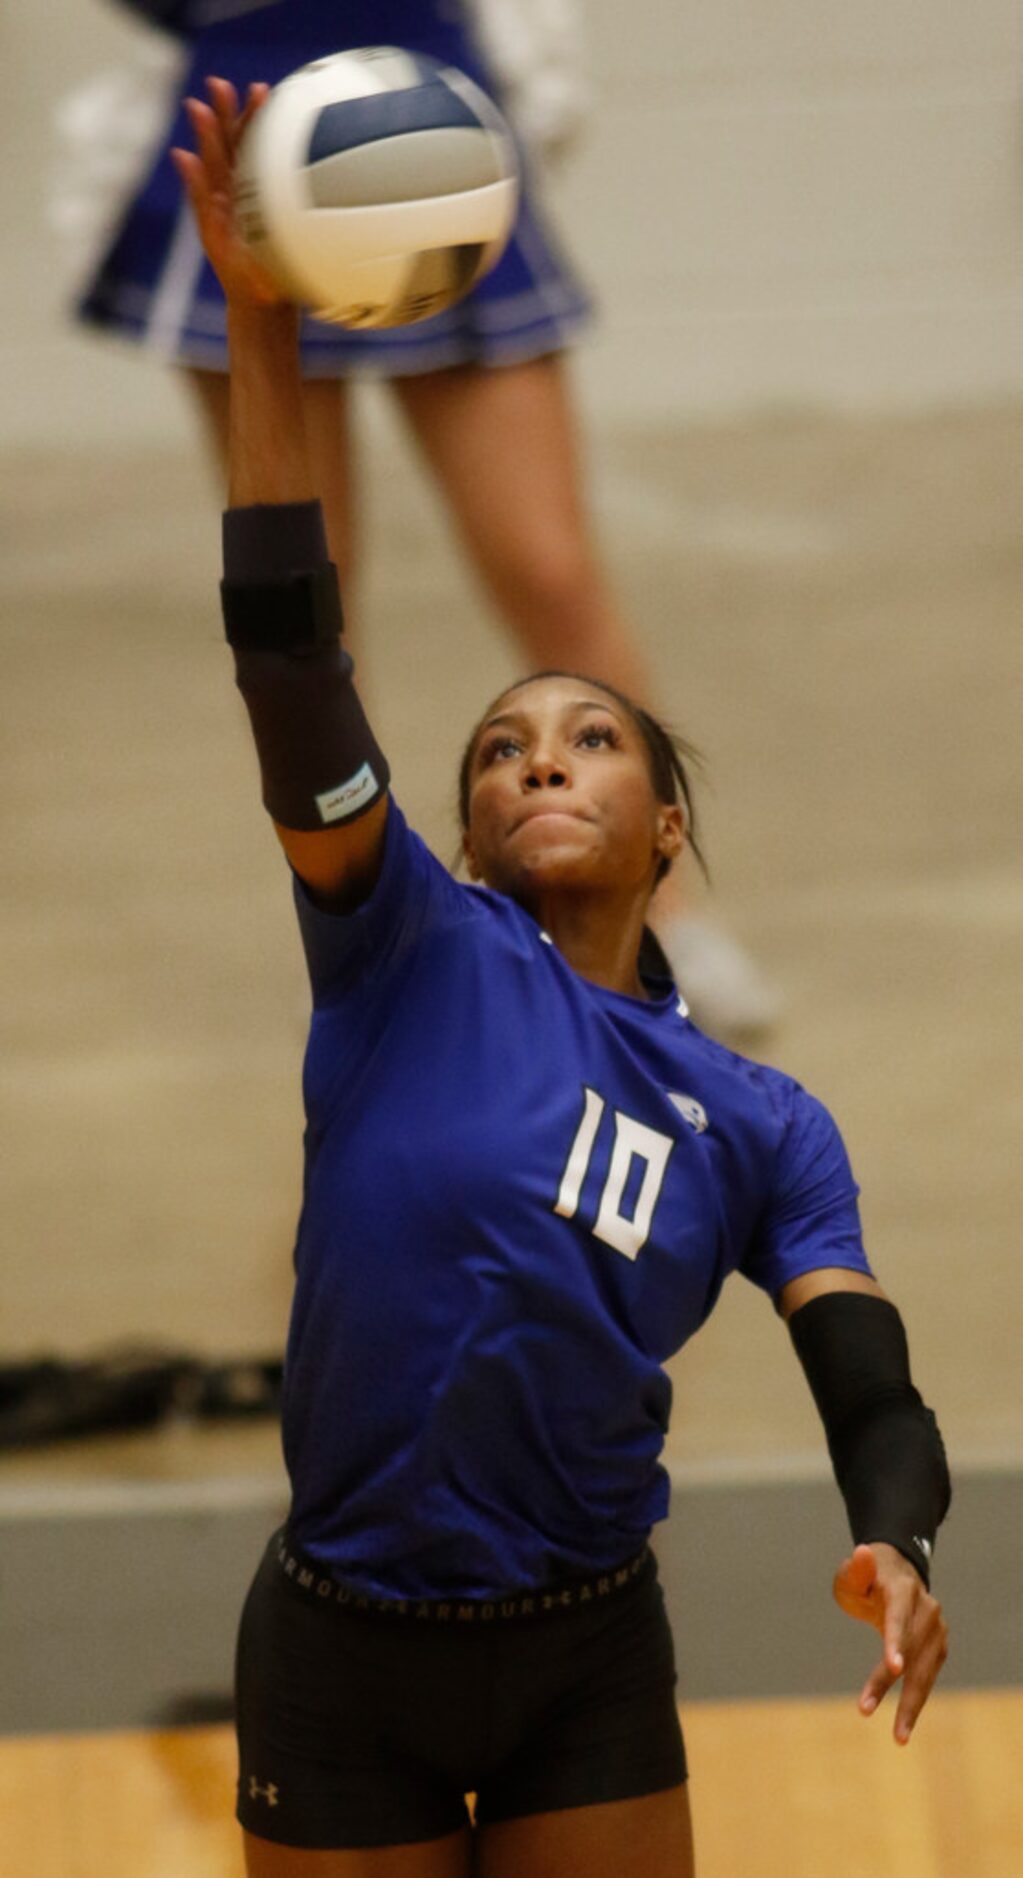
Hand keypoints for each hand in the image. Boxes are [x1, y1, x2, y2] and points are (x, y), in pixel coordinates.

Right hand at [171, 76, 286, 307]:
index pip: (254, 147)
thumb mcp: (280, 237)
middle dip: (223, 114)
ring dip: (205, 137)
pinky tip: (183, 156)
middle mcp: (236, 194)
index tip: (262, 90)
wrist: (264, 301)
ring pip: (214, 166)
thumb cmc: (276, 268)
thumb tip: (281, 183)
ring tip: (197, 108)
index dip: (256, 119)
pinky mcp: (210, 228)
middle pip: (229, 147)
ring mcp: (222, 209)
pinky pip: (200, 199)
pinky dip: (192, 178)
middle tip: (218, 84)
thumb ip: (289, 206)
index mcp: (255, 190)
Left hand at [833, 1542, 947, 1743]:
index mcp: (903, 1589)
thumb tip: (861, 1552)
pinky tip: (904, 1724)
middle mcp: (926, 1610)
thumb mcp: (853, 1573)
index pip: (900, 1617)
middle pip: (912, 1652)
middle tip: (866, 1710)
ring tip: (898, 1737)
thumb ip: (856, 1570)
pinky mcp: (938, 1648)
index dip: (897, 1642)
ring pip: (925, 1671)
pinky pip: (927, 1678)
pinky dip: (916, 1700)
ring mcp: (936, 1630)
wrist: (897, 1575)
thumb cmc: (866, 1577)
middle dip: (891, 1684)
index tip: (893, 1667)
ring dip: (911, 1704)